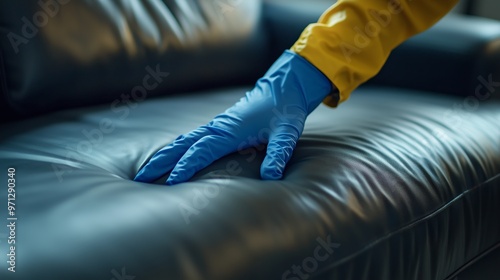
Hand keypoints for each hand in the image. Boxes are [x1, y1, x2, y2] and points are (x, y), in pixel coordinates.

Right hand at [134, 50, 332, 184]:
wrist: (284, 85)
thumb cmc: (285, 109)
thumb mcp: (287, 132)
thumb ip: (279, 154)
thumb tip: (271, 177)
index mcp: (231, 130)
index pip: (202, 150)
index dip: (187, 166)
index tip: (171, 182)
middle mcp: (218, 127)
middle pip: (182, 144)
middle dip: (160, 160)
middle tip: (140, 178)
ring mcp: (217, 125)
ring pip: (183, 140)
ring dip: (164, 154)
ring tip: (146, 170)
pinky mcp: (220, 126)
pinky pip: (191, 137)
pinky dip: (176, 148)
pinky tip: (172, 156)